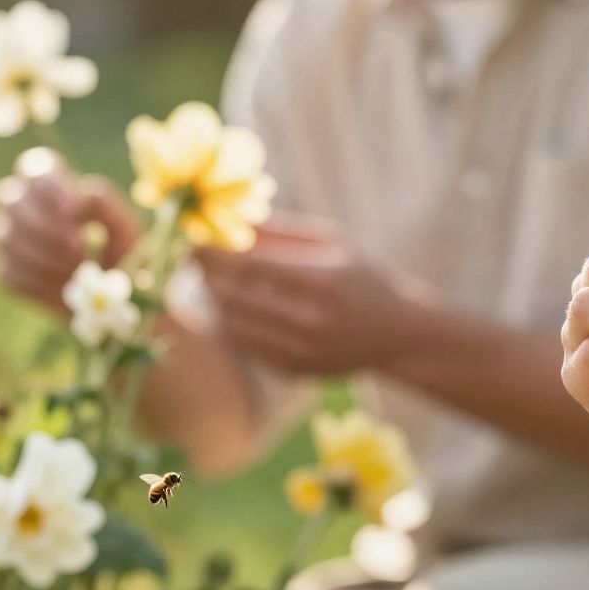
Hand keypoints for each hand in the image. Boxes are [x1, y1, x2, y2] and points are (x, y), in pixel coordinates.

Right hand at [0, 147, 140, 312]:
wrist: (111, 299)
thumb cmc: (119, 254)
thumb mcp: (125, 231)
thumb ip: (109, 208)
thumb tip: (86, 191)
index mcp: (52, 185)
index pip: (35, 169)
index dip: (50, 188)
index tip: (75, 211)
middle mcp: (21, 205)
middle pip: (12, 201)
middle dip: (47, 228)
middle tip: (79, 251)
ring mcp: (6, 236)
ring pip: (5, 237)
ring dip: (43, 257)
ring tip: (76, 273)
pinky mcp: (3, 269)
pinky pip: (7, 270)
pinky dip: (36, 281)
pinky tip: (62, 289)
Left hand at [194, 212, 423, 375]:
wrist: (397, 333)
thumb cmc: (361, 276)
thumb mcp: (332, 242)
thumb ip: (279, 231)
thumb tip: (226, 219)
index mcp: (322, 280)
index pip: (248, 263)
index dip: (211, 249)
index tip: (190, 236)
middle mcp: (310, 320)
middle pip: (232, 295)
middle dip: (206, 273)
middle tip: (193, 256)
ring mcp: (301, 350)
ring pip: (231, 323)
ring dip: (214, 298)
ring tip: (214, 278)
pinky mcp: (293, 370)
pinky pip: (244, 344)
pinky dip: (232, 322)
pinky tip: (237, 306)